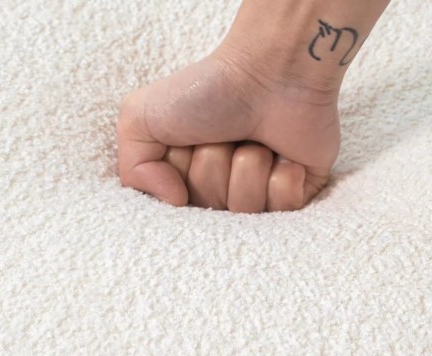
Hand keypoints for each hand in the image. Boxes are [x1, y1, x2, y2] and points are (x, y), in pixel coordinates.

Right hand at [117, 47, 340, 212]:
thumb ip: (132, 169)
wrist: (271, 70)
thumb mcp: (141, 118)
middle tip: (224, 135)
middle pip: (212, 209)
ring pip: (247, 209)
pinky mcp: (299, 193)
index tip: (187, 144)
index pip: (178, 210)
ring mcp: (262, 195)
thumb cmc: (209, 90)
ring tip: (254, 140)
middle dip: (214, 167)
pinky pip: (284, 208)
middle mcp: (224, 191)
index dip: (180, 176)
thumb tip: (173, 202)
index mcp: (189, 180)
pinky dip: (281, 175)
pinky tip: (283, 153)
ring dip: (248, 167)